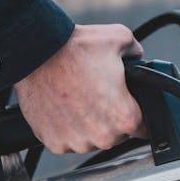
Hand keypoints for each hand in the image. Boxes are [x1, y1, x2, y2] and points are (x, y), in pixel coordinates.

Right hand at [13, 24, 145, 153]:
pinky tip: (62, 107)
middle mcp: (102, 137)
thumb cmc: (75, 48)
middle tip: (97, 95)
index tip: (127, 106)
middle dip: (110, 118)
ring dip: (87, 125)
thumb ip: (136, 51)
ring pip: (90, 140)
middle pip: (115, 135)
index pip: (143, 128)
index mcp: (124, 117)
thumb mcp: (119, 38)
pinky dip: (65, 128)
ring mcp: (77, 142)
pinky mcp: (55, 143)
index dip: (136, 114)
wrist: (36, 53)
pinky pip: (66, 140)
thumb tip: (137, 56)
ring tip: (77, 99)